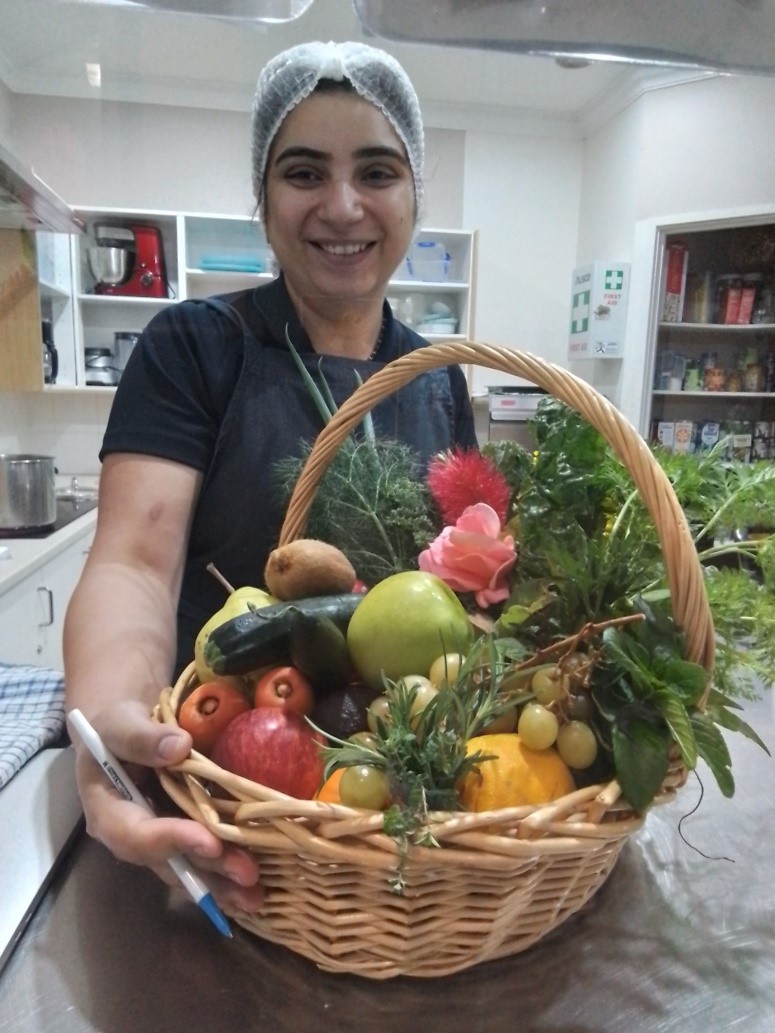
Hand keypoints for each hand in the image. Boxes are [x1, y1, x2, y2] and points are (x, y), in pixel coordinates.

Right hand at [72, 700, 263, 912]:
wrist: (122, 732)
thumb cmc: (116, 725)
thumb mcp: (119, 723)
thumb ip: (141, 737)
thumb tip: (179, 746)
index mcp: (108, 812)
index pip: (136, 835)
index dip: (173, 841)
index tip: (210, 843)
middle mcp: (132, 836)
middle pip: (168, 860)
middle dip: (209, 870)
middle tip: (247, 875)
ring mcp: (159, 839)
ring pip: (188, 868)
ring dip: (222, 882)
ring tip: (256, 895)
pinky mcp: (181, 834)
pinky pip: (201, 858)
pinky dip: (226, 871)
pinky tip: (254, 886)